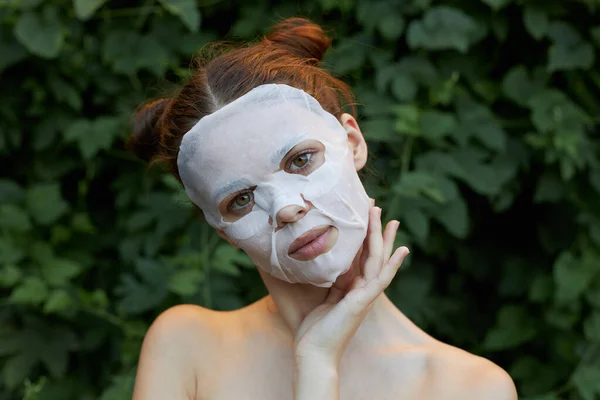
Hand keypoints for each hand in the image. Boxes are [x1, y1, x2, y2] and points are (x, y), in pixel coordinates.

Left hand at [293, 205, 409, 365]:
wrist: (314, 353)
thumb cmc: (315, 330)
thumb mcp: (323, 299)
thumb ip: (330, 282)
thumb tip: (326, 262)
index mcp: (353, 288)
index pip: (362, 257)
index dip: (365, 237)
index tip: (366, 217)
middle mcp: (363, 290)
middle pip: (373, 254)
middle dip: (376, 231)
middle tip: (377, 207)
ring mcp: (365, 296)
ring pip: (378, 261)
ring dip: (383, 239)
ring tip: (388, 218)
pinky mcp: (363, 302)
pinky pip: (380, 280)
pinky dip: (393, 264)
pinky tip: (402, 250)